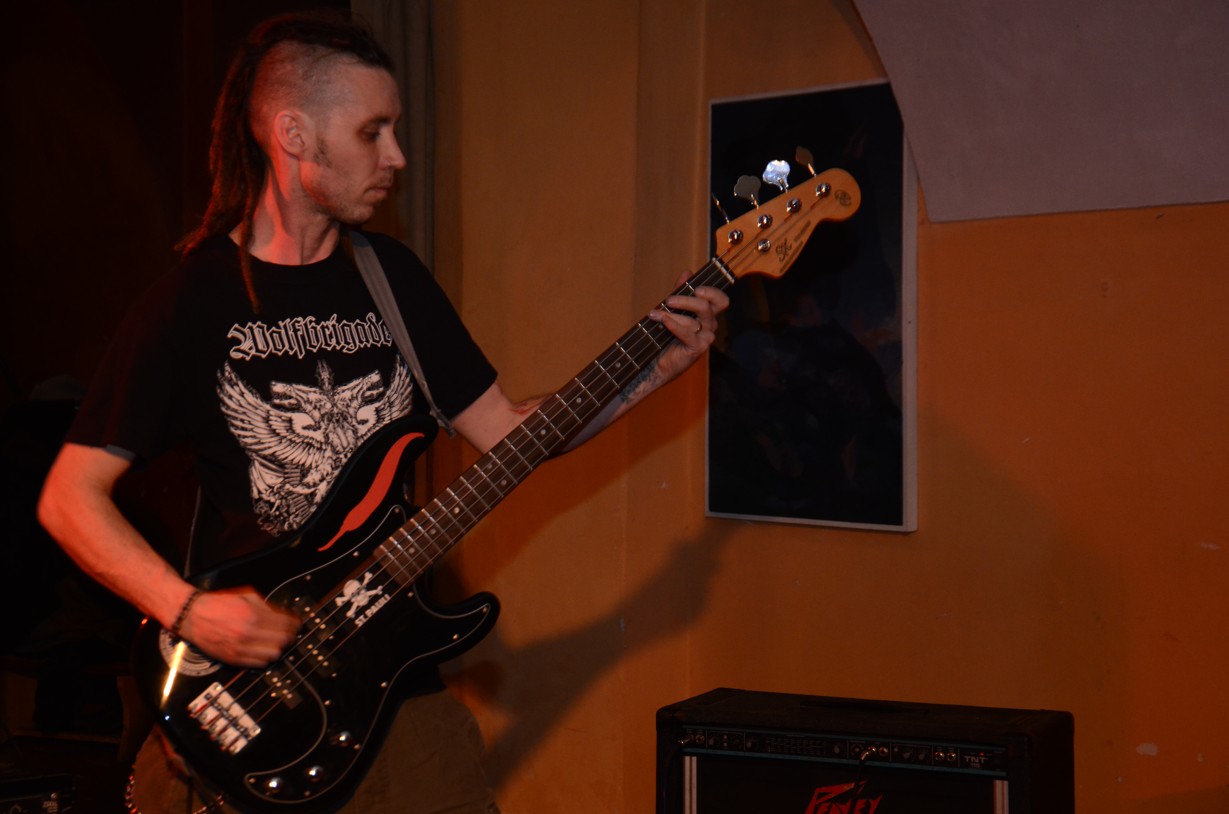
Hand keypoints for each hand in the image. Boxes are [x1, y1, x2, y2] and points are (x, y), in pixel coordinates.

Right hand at [177, 587, 300, 667]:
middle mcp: (249, 633)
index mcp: (254, 615)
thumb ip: (266, 605)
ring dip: (277, 648)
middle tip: (289, 633)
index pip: (286, 625)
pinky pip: (259, 664)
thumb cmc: (217, 604)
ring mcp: (241, 648)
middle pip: (283, 641)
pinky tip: (262, 650)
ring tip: (275, 642)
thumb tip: (283, 614)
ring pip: (273, 655)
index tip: (296, 624)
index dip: (295, 624)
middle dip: (289, 636)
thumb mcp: (246, 595)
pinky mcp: (233, 659)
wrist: (192, 616)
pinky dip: (265, 657)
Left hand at [648, 277, 729, 377]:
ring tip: (654, 314)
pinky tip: (663, 320)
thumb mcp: (673, 309)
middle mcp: (710, 325)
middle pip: (706, 307)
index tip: (696, 288)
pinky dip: (673, 325)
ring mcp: (706, 338)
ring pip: (691, 320)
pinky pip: (687, 333)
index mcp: (708, 315)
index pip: (721, 300)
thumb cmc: (667, 335)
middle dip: (686, 300)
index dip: (713, 292)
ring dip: (670, 315)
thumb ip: (681, 291)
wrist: (659, 362)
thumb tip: (687, 272)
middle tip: (668, 300)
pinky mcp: (698, 348)